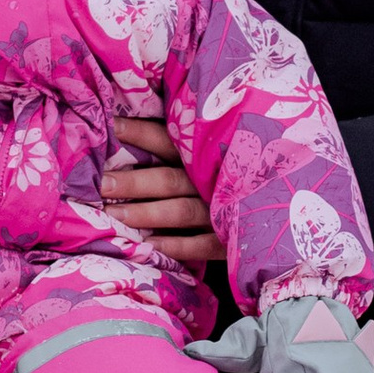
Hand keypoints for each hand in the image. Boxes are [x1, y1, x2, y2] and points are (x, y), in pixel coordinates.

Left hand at [101, 113, 223, 263]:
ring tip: (114, 215)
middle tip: (102, 183)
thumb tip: (121, 125)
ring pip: (181, 211)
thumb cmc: (224, 177)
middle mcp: (212, 181)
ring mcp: (222, 211)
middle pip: (169, 179)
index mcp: (203, 154)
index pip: (167, 140)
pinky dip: (175, 246)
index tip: (110, 128)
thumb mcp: (206, 156)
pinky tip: (150, 245)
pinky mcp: (229, 240)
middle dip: (134, 182)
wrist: (271, 209)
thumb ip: (175, 144)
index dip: (139, 133)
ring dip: (146, 213)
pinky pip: (200, 245)